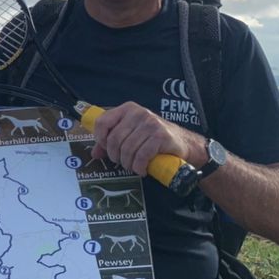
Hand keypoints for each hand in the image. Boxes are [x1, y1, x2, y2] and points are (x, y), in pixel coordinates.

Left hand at [89, 101, 204, 176]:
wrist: (184, 143)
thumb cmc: (153, 139)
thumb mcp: (131, 135)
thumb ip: (111, 141)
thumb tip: (94, 153)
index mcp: (127, 109)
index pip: (102, 122)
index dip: (100, 139)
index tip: (106, 149)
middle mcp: (139, 113)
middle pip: (114, 139)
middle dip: (115, 156)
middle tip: (122, 162)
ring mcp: (151, 123)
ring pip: (127, 149)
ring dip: (127, 163)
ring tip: (133, 166)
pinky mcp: (161, 136)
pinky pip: (142, 155)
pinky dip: (139, 166)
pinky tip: (141, 170)